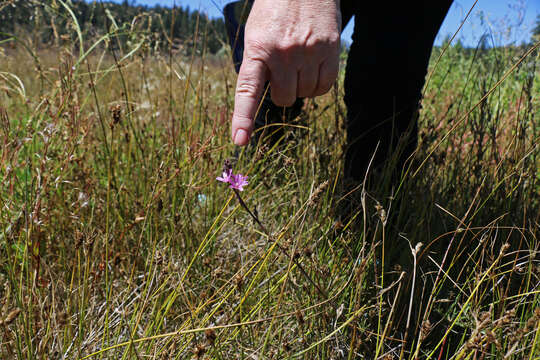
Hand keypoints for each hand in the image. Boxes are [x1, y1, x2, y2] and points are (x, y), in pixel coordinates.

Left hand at [231, 0, 340, 144]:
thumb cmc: (275, 10)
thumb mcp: (256, 33)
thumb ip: (258, 64)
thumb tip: (265, 99)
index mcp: (257, 49)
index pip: (247, 91)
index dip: (243, 119)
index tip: (239, 140)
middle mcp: (282, 52)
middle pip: (284, 99)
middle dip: (283, 92)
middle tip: (284, 72)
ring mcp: (307, 52)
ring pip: (305, 94)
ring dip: (302, 86)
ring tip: (300, 62)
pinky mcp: (329, 49)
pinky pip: (324, 87)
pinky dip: (319, 85)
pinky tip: (314, 68)